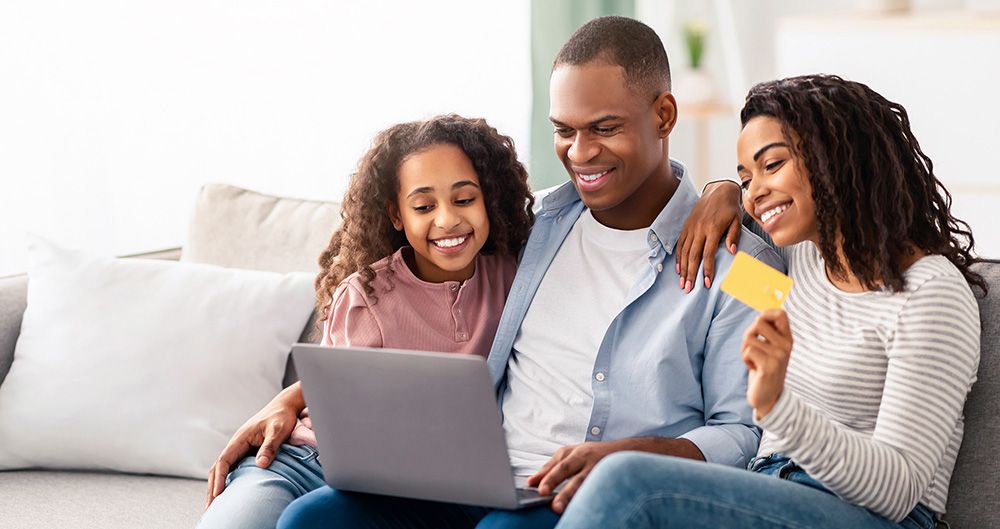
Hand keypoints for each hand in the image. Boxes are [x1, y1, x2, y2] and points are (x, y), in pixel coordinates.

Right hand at [205, 383, 303, 508]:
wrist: (285, 406)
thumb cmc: (281, 417)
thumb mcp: (278, 431)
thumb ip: (269, 447)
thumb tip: (261, 465)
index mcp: (240, 438)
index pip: (224, 461)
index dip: (220, 478)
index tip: (218, 494)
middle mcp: (237, 444)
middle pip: (218, 467)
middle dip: (213, 487)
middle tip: (210, 506)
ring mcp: (241, 447)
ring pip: (224, 468)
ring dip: (218, 484)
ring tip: (215, 504)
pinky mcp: (247, 450)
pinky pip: (233, 467)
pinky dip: (227, 479)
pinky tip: (229, 491)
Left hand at [526, 440, 627, 513]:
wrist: (628, 451)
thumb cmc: (595, 454)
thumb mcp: (573, 455)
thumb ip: (552, 467)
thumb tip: (532, 482)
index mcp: (575, 453)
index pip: (557, 464)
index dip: (545, 475)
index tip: (532, 485)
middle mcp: (586, 458)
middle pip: (567, 468)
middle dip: (554, 480)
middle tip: (543, 493)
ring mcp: (598, 469)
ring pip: (582, 481)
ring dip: (570, 494)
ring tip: (559, 507)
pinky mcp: (609, 479)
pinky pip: (597, 489)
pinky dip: (588, 498)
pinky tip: (582, 506)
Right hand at [676, 180, 741, 292]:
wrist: (718, 190)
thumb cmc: (730, 207)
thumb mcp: (737, 220)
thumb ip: (733, 236)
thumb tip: (732, 251)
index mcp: (712, 228)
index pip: (708, 254)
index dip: (707, 270)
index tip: (707, 284)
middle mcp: (699, 229)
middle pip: (693, 255)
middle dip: (690, 274)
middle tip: (688, 289)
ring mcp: (691, 227)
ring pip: (684, 251)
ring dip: (683, 269)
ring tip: (682, 283)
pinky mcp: (686, 226)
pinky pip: (680, 244)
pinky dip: (678, 257)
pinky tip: (678, 269)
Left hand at [741, 309, 792, 418]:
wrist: (768, 397)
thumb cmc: (764, 369)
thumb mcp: (770, 349)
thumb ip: (768, 333)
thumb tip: (760, 315)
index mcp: (787, 339)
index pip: (781, 314)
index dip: (766, 313)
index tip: (759, 322)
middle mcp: (786, 346)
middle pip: (759, 322)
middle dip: (748, 334)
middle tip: (752, 348)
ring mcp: (778, 356)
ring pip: (749, 338)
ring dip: (745, 350)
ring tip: (754, 361)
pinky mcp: (769, 366)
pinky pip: (748, 351)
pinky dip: (745, 360)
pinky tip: (754, 368)